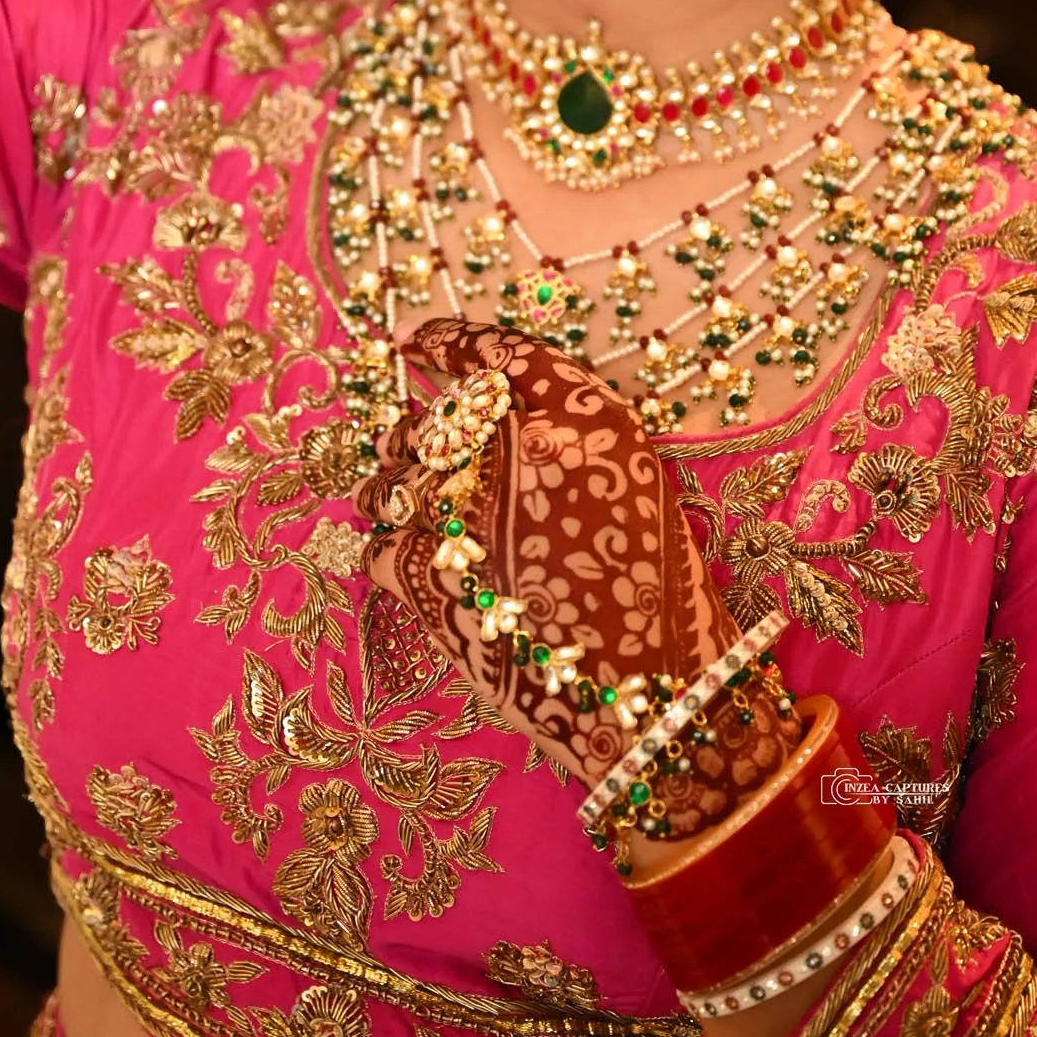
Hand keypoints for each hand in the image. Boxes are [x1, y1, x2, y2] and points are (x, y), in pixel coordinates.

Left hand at [358, 320, 800, 811]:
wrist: (646, 695)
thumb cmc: (659, 591)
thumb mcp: (639, 479)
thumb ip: (571, 429)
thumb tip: (498, 412)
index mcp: (579, 419)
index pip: (495, 354)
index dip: (450, 342)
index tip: (422, 341)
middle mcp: (512, 451)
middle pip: (434, 416)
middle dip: (423, 432)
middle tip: (425, 451)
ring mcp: (460, 511)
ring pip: (391, 476)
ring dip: (396, 487)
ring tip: (416, 511)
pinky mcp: (424, 577)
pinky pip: (378, 545)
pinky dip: (392, 554)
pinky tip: (422, 568)